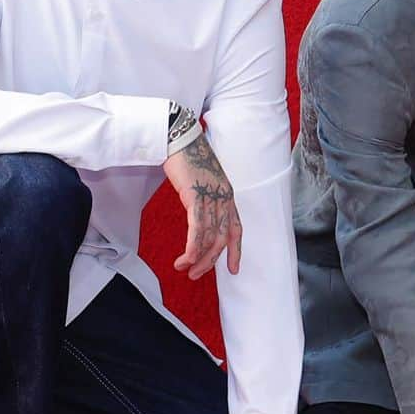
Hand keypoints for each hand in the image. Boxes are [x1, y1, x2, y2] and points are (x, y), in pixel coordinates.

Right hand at [163, 132, 242, 279]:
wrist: (178, 138)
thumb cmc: (187, 159)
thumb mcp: (202, 182)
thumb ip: (204, 200)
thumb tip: (198, 218)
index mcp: (227, 195)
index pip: (236, 229)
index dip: (235, 251)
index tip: (233, 269)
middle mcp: (223, 198)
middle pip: (221, 238)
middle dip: (210, 261)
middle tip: (195, 275)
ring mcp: (211, 197)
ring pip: (208, 236)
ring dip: (196, 257)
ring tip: (183, 268)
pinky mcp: (196, 196)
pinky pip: (197, 227)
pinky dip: (193, 246)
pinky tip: (187, 257)